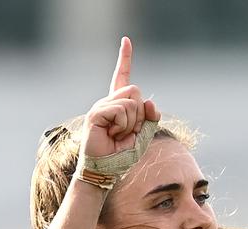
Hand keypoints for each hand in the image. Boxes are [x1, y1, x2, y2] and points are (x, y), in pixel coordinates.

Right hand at [81, 37, 160, 157]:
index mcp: (119, 104)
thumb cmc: (123, 154)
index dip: (125, 58)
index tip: (126, 40)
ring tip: (119, 135)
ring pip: (132, 102)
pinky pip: (122, 111)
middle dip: (140, 115)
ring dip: (132, 123)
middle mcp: (109, 101)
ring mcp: (101, 106)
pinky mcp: (96, 113)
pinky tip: (112, 135)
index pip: (123, 77)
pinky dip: (124, 126)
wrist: (106, 170)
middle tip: (127, 132)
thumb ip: (151, 117)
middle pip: (137, 91)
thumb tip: (150, 101)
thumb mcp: (144, 134)